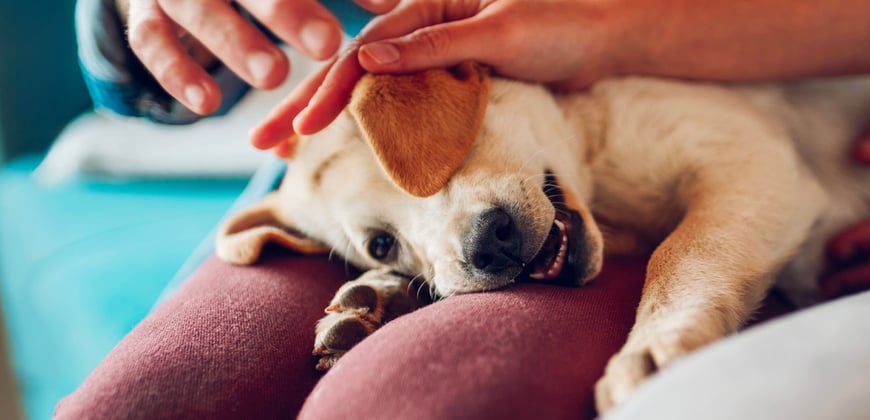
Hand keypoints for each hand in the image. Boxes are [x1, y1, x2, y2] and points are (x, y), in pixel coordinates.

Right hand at [122, 0, 397, 114]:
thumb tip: (391, 5)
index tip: (366, 19)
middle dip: (284, 9)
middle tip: (328, 45)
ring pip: (195, 7)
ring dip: (233, 42)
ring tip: (276, 77)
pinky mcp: (144, 14)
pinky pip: (150, 40)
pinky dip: (177, 70)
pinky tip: (209, 103)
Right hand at [250, 0, 627, 150]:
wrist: (608, 35)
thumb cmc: (563, 24)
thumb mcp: (499, 32)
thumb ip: (435, 46)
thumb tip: (368, 61)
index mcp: (430, 5)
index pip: (365, 52)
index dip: (328, 91)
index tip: (299, 129)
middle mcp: (426, 28)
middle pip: (352, 69)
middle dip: (305, 105)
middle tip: (261, 142)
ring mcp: (437, 55)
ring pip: (370, 88)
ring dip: (327, 115)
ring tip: (285, 146)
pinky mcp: (454, 78)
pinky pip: (401, 102)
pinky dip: (369, 121)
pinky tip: (344, 141)